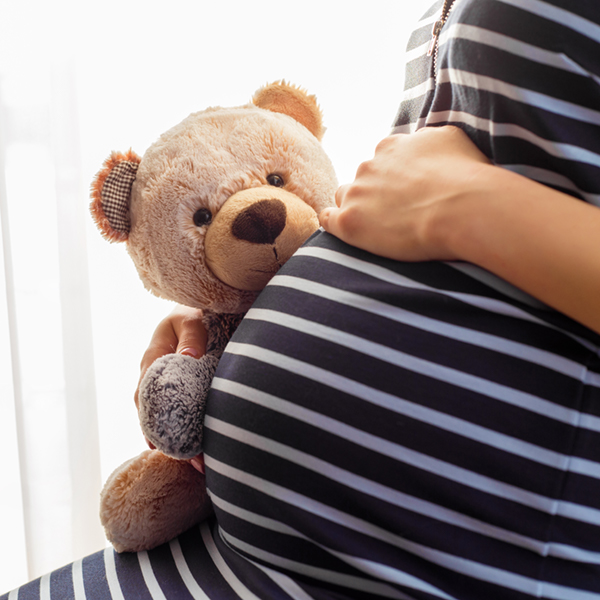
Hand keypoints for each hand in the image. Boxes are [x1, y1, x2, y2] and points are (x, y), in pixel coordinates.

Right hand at [135, 305, 206, 471]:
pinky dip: (191, 430)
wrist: (199, 307)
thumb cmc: (193, 310)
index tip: (160, 445)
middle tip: (189, 462)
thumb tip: (188, 358)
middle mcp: (157, 376)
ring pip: (170, 417)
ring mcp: (170, 384)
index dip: (150, 422)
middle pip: (156, 414)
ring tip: (200, 465)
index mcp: (153, 359)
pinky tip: (203, 450)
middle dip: (169, 440)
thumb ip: (191, 336)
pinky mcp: (184, 388)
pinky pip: (183, 412)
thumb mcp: (191, 318)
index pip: (145, 396)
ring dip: (182, 440)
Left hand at [319, 126, 490, 261]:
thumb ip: (428, 139)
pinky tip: (342, 228)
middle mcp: (369, 165)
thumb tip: (423, 142)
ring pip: (345, 197)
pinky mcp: (349, 222)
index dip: (393, 178)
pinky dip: (333, 222)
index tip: (406, 193)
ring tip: (375, 225)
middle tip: (397, 213)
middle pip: (363, 179)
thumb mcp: (452, 139)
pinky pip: (328, 219)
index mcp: (391, 146)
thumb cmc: (468, 177)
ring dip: (356, 207)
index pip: (382, 161)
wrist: (463, 209)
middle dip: (375, 193)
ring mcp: (357, 193)